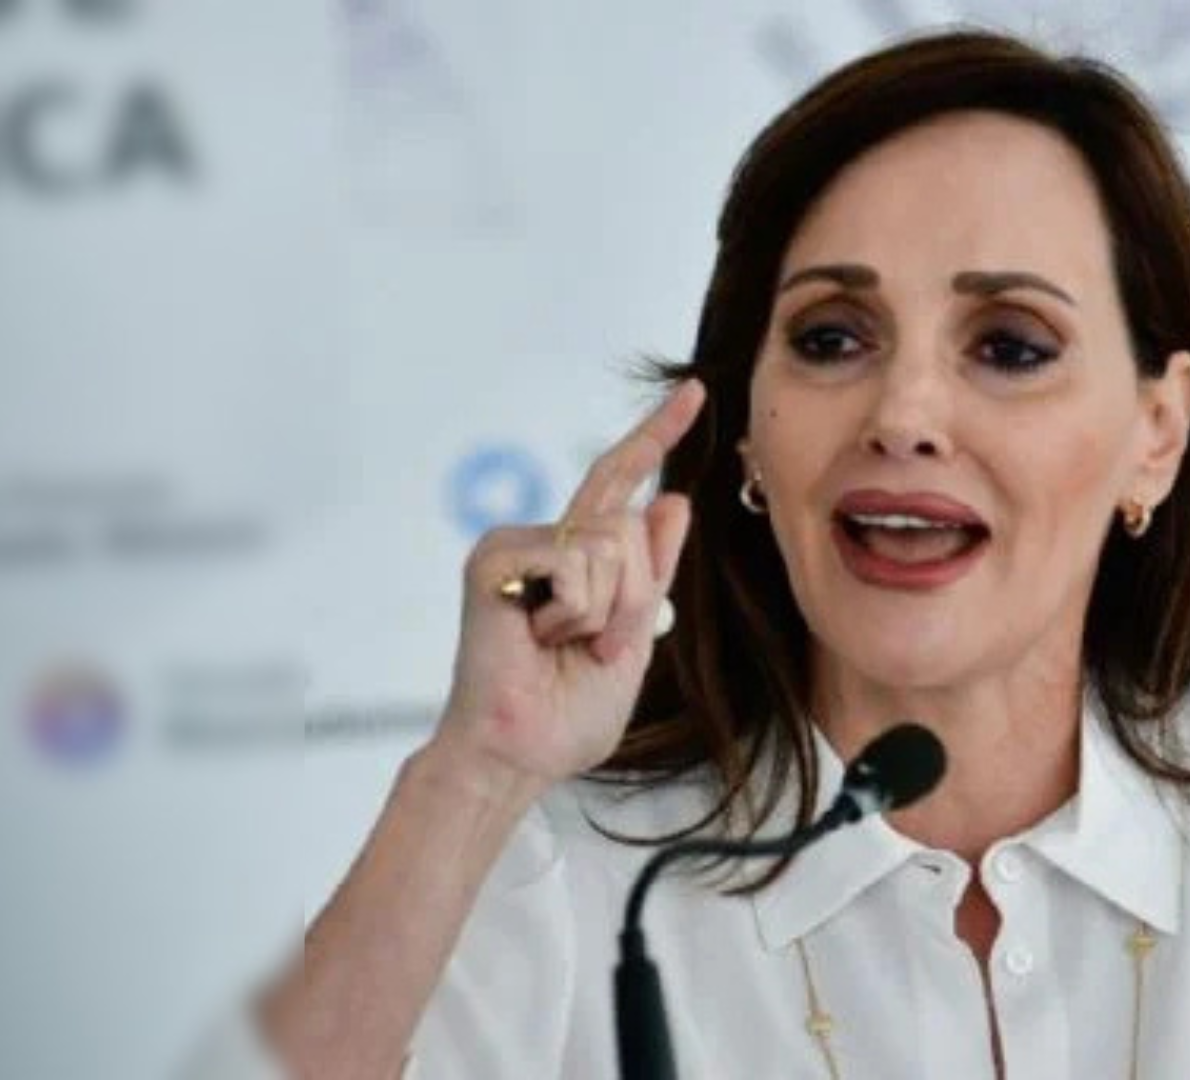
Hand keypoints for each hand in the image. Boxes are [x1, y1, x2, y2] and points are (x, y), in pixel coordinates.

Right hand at [433, 379, 706, 793]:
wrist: (524, 751)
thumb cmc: (570, 709)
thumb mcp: (636, 634)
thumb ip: (652, 570)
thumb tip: (672, 499)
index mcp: (577, 555)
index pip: (622, 481)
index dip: (657, 434)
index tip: (695, 393)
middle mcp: (545, 539)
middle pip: (631, 527)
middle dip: (639, 598)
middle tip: (603, 648)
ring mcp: (516, 545)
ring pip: (611, 545)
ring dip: (610, 612)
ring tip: (569, 646)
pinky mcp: (494, 558)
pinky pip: (575, 564)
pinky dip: (575, 614)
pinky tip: (538, 639)